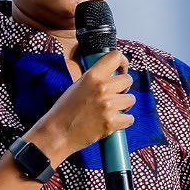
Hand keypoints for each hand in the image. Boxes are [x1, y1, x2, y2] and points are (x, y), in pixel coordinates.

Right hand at [25, 50, 134, 164]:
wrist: (57, 133)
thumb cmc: (65, 111)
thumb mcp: (77, 86)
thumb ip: (95, 79)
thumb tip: (112, 76)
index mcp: (92, 76)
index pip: (116, 57)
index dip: (123, 63)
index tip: (122, 71)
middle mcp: (102, 88)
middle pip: (128, 80)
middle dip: (124, 88)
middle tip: (115, 96)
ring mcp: (108, 105)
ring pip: (131, 99)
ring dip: (124, 105)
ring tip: (112, 110)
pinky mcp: (111, 122)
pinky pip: (130, 118)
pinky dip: (124, 121)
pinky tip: (114, 122)